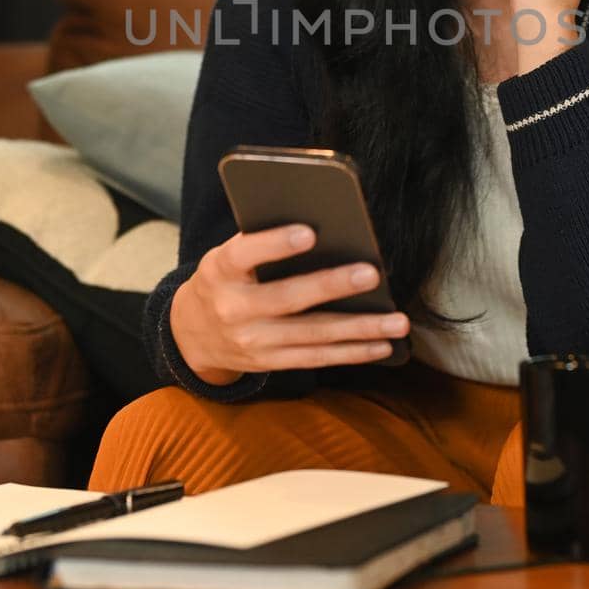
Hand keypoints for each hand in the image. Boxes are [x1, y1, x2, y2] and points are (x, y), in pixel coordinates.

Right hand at [170, 224, 409, 383]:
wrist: (192, 334)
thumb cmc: (223, 279)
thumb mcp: (227, 256)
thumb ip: (261, 243)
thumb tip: (322, 225)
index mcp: (220, 270)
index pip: (245, 254)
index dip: (275, 244)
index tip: (310, 232)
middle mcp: (234, 308)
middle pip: (288, 298)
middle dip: (332, 286)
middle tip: (372, 274)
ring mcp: (253, 342)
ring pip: (313, 335)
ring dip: (359, 329)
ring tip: (396, 321)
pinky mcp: (271, 363)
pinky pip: (317, 359)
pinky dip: (352, 353)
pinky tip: (382, 345)